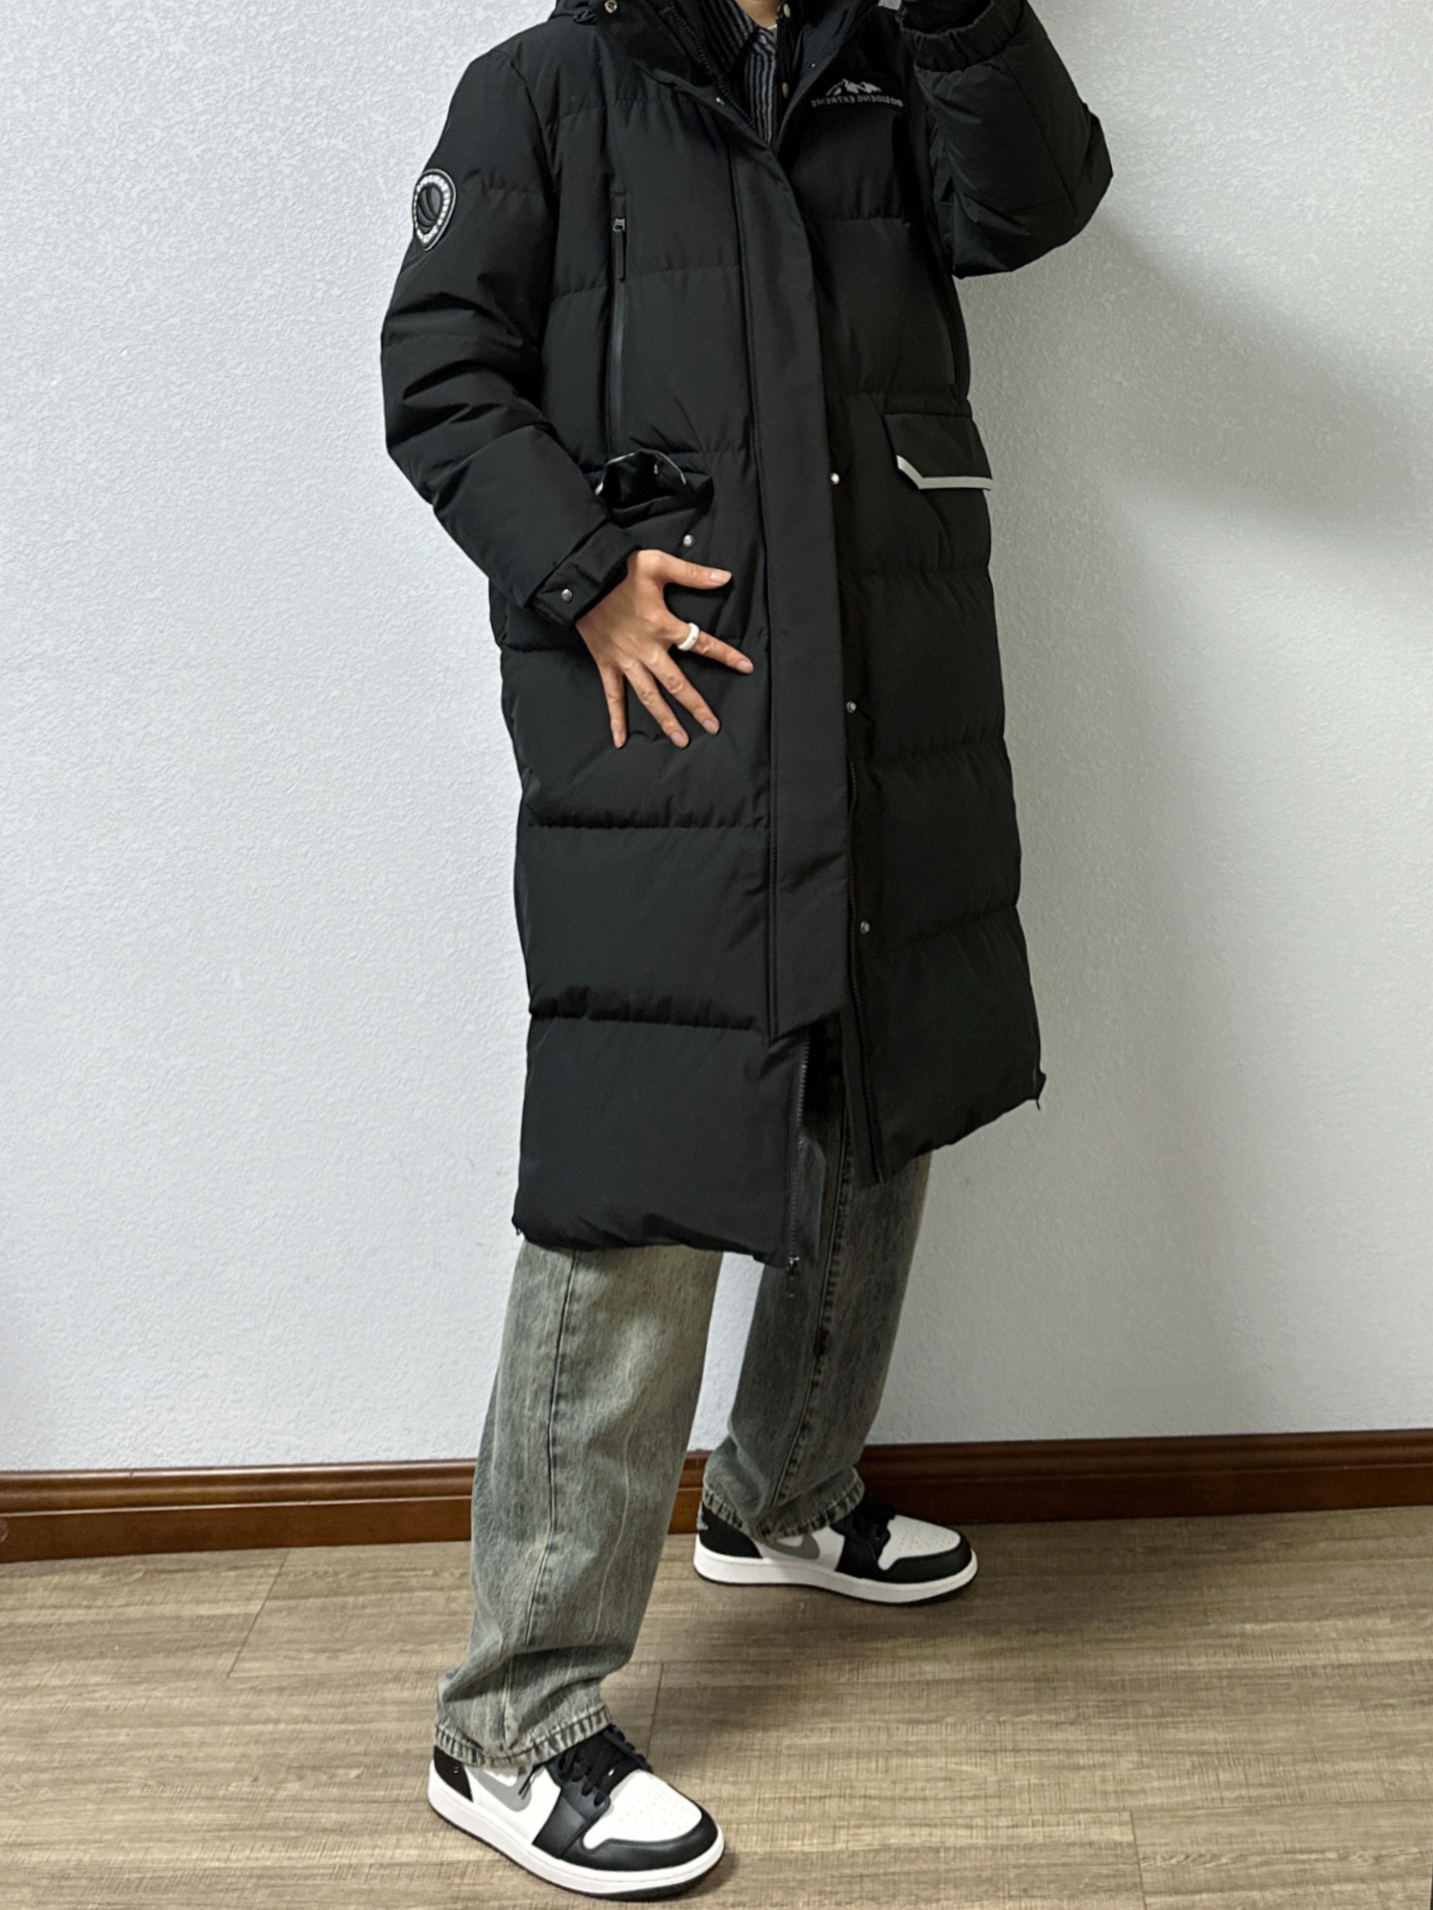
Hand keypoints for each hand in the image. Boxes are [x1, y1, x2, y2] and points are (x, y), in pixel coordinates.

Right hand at [576, 549, 753, 747]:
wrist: (579, 579)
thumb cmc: (618, 569)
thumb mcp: (658, 564)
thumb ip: (693, 573)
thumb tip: (725, 577)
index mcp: (662, 625)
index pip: (701, 643)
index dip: (725, 655)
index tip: (746, 668)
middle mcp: (646, 649)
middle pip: (677, 683)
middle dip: (696, 706)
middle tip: (712, 727)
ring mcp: (625, 660)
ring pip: (649, 696)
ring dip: (666, 720)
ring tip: (681, 740)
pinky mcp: (606, 664)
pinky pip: (613, 696)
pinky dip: (617, 719)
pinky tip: (621, 740)